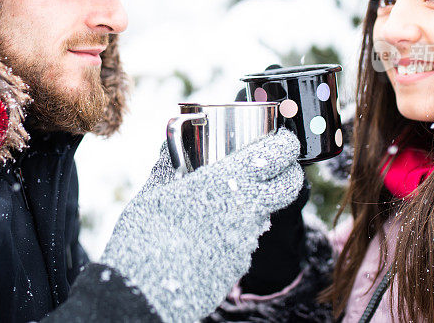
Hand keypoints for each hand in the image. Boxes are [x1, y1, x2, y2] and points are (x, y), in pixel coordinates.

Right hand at [100, 129, 303, 322]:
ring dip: (259, 201)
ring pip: (268, 211)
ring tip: (228, 197)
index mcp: (225, 181)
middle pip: (289, 185)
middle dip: (288, 171)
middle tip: (273, 164)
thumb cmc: (144, 237)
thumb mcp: (153, 192)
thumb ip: (169, 163)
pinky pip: (249, 237)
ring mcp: (246, 238)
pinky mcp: (240, 262)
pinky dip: (240, 227)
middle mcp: (245, 208)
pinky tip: (214, 229)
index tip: (282, 139)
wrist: (146, 294)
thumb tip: (172, 139)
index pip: (277, 155)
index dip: (286, 143)